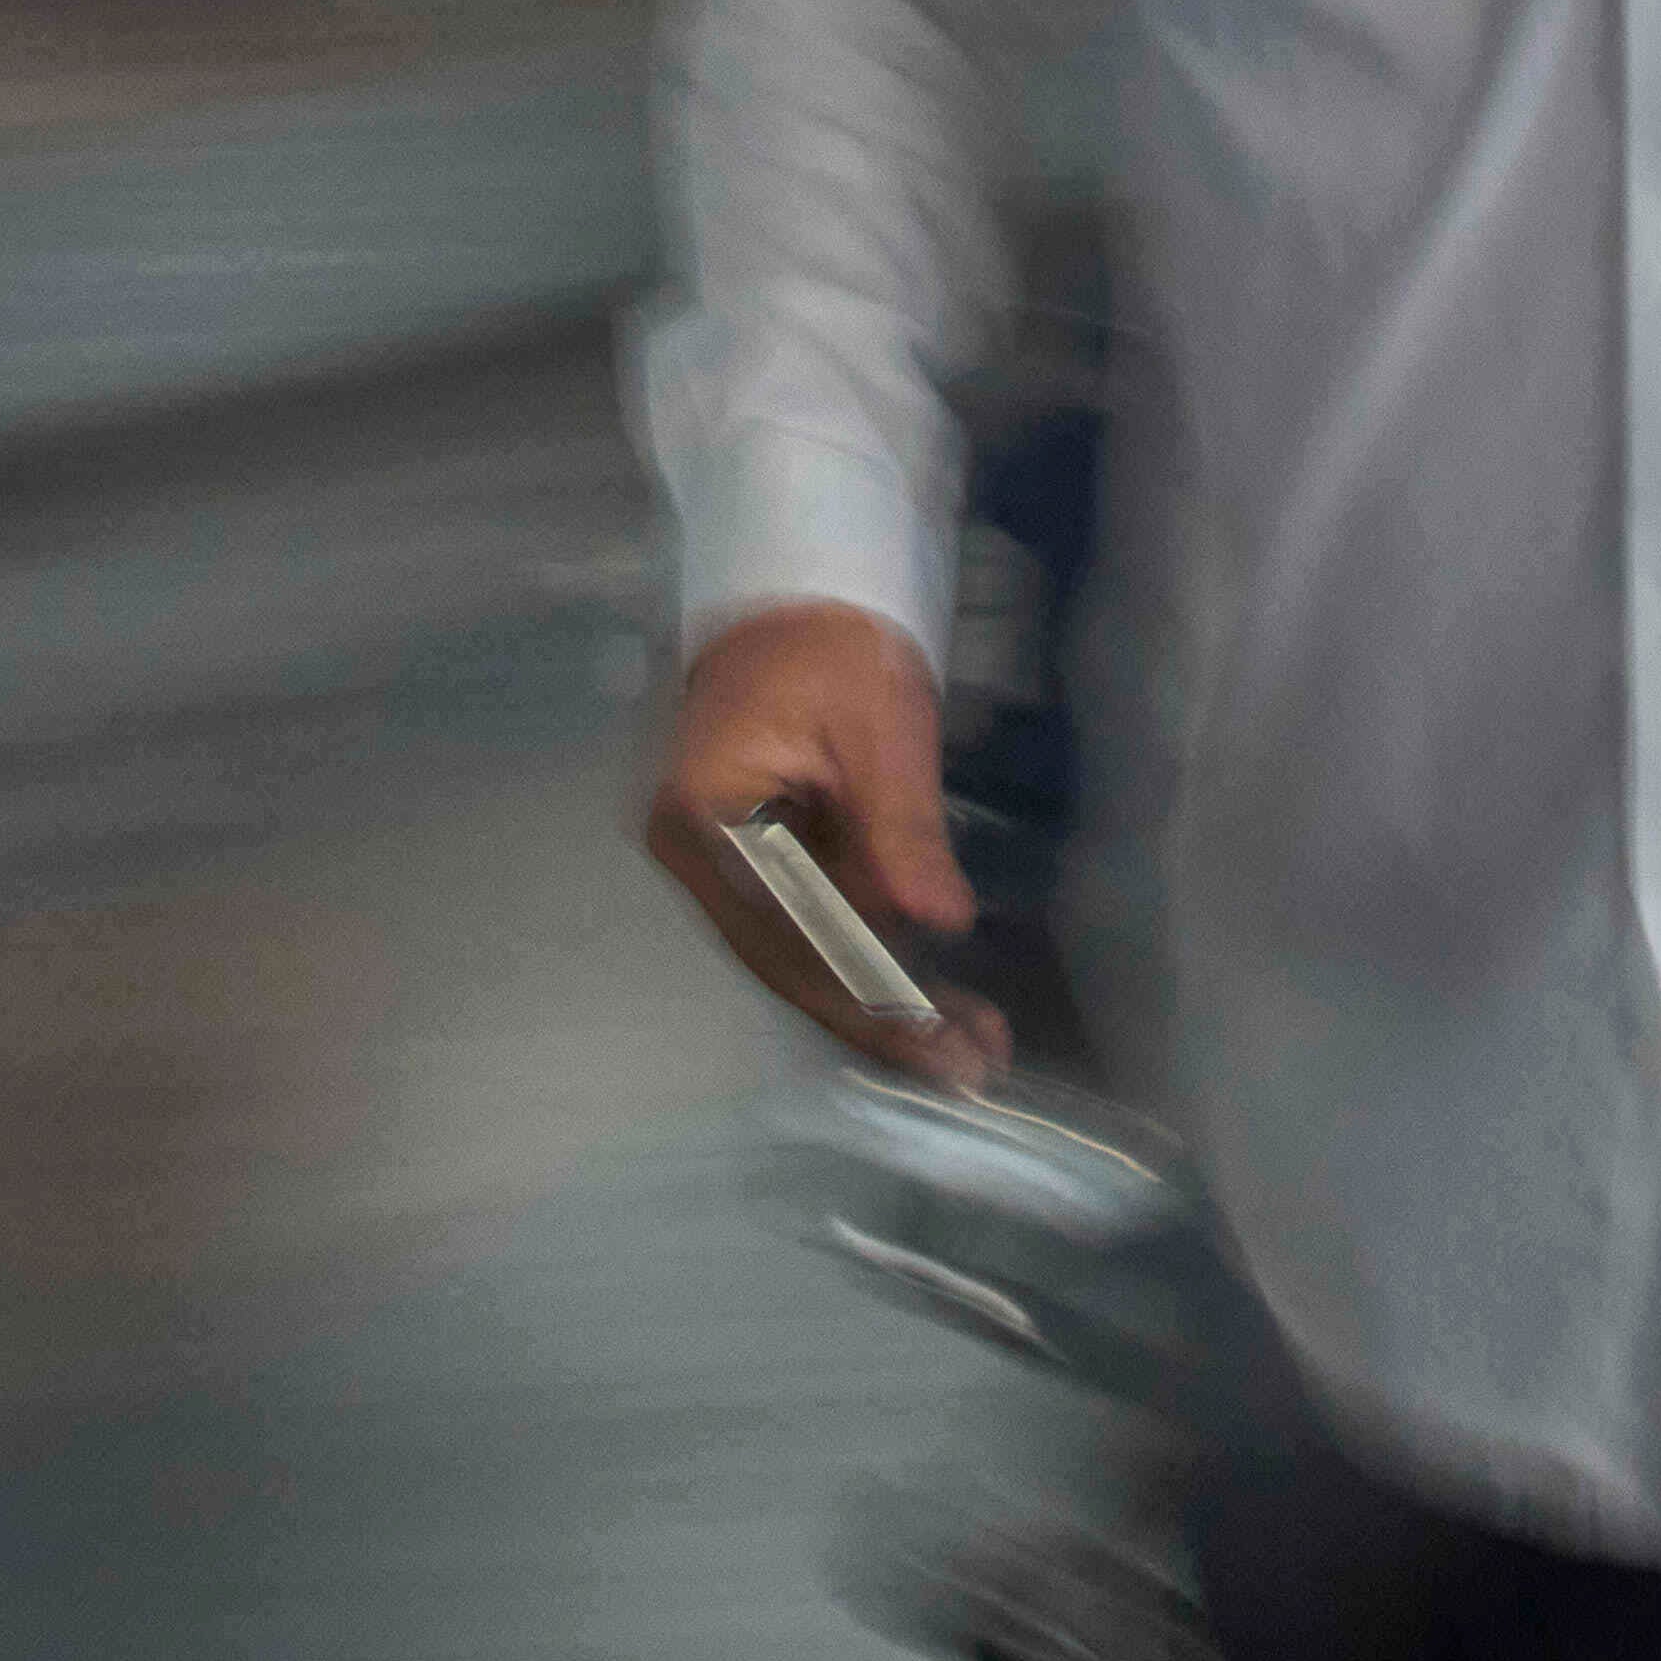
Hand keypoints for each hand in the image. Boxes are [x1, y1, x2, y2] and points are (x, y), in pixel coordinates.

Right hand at [642, 600, 994, 1071]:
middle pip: (789, 961)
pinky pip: (803, 928)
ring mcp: (711, 861)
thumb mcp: (882, 724)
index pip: (792, 932)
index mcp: (706, 814)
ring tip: (966, 1040)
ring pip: (797, 956)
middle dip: (881, 1015)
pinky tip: (927, 992)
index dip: (870, 994)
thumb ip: (902, 826)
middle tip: (969, 1065)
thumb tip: (939, 921)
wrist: (794, 596)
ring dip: (879, 998)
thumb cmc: (835, 643)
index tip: (941, 1042)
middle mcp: (690, 853)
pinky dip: (864, 960)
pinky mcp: (743, 860)